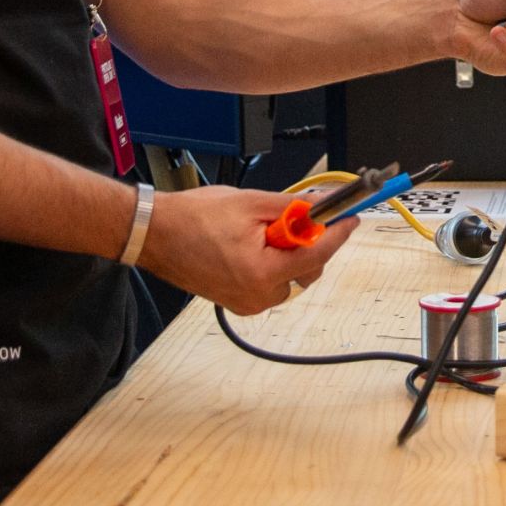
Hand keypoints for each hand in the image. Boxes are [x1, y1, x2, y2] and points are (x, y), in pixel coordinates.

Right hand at [137, 184, 355, 314]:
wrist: (154, 233)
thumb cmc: (192, 218)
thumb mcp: (251, 203)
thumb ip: (292, 207)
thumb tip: (322, 207)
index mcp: (261, 273)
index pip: (316, 255)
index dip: (338, 234)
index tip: (351, 219)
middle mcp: (256, 296)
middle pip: (307, 271)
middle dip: (309, 243)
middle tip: (298, 216)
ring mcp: (246, 303)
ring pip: (290, 278)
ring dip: (290, 253)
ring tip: (264, 229)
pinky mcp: (237, 302)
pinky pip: (271, 284)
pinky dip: (273, 263)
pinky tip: (255, 243)